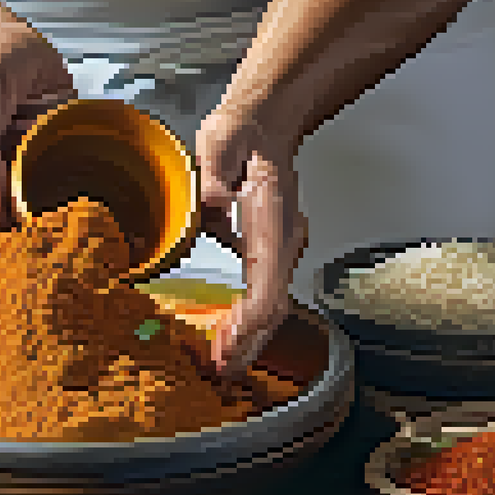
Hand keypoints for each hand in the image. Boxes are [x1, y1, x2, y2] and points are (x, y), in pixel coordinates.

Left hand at [194, 109, 307, 381]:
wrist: (264, 126)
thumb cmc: (243, 134)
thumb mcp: (223, 139)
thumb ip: (216, 167)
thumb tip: (212, 197)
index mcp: (272, 218)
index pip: (269, 280)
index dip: (251, 316)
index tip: (231, 339)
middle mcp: (282, 240)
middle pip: (273, 304)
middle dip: (249, 341)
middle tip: (220, 368)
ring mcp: (278, 248)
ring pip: (270, 304)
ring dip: (248, 337)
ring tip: (221, 364)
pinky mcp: (267, 253)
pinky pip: (262, 295)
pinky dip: (246, 321)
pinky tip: (225, 337)